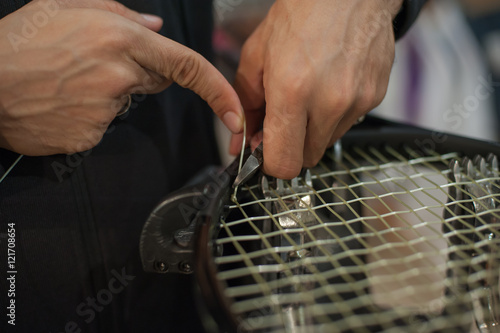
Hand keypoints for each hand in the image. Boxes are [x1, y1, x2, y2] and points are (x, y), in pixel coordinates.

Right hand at [0, 0, 242, 154]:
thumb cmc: (19, 43)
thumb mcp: (65, 6)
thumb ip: (119, 13)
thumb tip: (155, 28)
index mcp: (118, 38)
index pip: (186, 64)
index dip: (217, 90)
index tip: (236, 113)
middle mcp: (118, 75)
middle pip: (156, 80)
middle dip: (139, 73)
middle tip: (95, 63)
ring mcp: (106, 108)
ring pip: (127, 101)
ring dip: (109, 92)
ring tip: (68, 80)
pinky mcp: (92, 135)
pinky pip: (105, 123)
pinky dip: (92, 114)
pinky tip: (64, 101)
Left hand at [230, 0, 402, 178]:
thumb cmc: (300, 15)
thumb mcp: (256, 57)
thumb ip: (246, 106)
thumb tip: (241, 142)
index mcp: (292, 92)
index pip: (284, 163)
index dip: (270, 163)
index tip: (266, 152)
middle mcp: (329, 103)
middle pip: (307, 159)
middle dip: (291, 147)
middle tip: (284, 121)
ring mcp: (356, 102)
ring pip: (327, 143)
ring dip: (312, 131)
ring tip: (308, 95)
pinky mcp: (374, 97)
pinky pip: (347, 124)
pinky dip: (334, 115)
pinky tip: (329, 86)